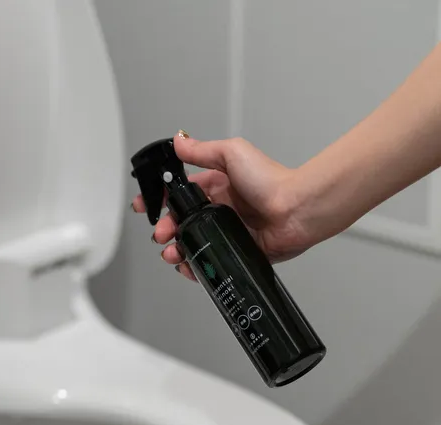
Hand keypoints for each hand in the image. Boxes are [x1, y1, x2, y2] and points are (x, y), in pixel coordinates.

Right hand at [132, 133, 315, 280]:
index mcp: (216, 186)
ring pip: (190, 244)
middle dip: (164, 228)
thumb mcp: (232, 154)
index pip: (179, 194)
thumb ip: (202, 151)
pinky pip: (209, 262)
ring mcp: (226, 232)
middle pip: (180, 222)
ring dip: (175, 250)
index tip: (145, 205)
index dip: (159, 199)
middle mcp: (219, 210)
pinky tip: (186, 266)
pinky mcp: (235, 252)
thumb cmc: (271, 180)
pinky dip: (194, 267)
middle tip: (161, 233)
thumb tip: (179, 140)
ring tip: (171, 253)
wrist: (295, 211)